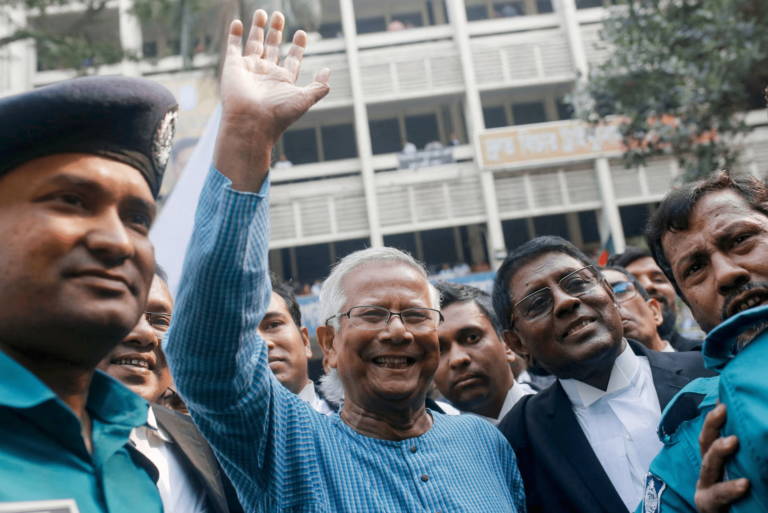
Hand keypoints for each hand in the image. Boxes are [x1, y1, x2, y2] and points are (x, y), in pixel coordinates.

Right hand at [213, 10, 329, 191]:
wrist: (251, 122)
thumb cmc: (279, 113)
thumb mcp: (305, 99)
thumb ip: (318, 86)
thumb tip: (327, 70)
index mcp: (283, 81)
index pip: (293, 59)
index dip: (298, 46)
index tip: (302, 33)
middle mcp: (266, 74)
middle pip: (273, 47)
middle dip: (277, 31)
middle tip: (280, 15)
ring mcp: (249, 69)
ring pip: (255, 44)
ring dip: (258, 28)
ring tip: (263, 12)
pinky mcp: (233, 66)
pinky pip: (234, 47)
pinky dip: (235, 35)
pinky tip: (238, 23)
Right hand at [694, 403, 748, 512]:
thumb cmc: (741, 500)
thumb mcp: (744, 473)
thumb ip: (748, 456)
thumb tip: (763, 432)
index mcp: (715, 462)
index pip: (712, 435)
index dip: (715, 418)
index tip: (724, 400)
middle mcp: (708, 472)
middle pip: (705, 443)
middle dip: (712, 425)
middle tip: (723, 409)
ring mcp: (706, 489)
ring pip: (708, 466)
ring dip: (719, 451)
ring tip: (733, 441)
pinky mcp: (708, 505)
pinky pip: (718, 495)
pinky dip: (730, 489)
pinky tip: (744, 484)